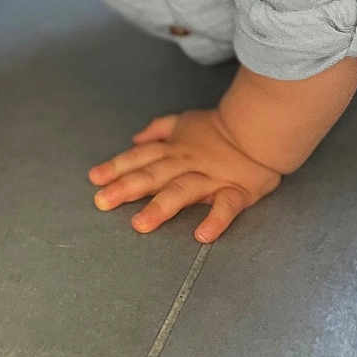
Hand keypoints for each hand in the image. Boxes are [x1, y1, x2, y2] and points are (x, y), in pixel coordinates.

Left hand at [87, 109, 281, 241]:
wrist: (262, 126)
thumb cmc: (221, 128)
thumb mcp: (185, 120)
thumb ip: (160, 129)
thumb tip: (136, 138)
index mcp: (175, 149)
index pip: (141, 158)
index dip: (117, 167)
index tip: (94, 179)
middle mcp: (188, 163)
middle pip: (154, 174)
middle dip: (127, 188)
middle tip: (102, 202)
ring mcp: (212, 178)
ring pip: (183, 191)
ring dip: (161, 207)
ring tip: (140, 224)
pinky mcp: (238, 191)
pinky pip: (227, 207)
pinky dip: (216, 220)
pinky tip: (202, 236)